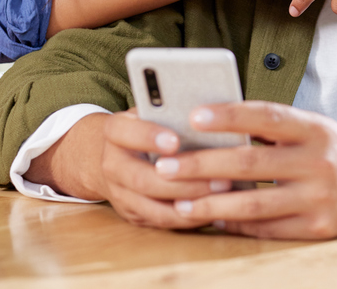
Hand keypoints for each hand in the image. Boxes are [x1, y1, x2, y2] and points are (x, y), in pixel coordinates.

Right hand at [91, 111, 228, 228]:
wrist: (113, 155)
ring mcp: (120, 195)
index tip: (175, 141)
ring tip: (224, 194)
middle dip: (183, 182)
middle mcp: (112, 165)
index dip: (148, 137)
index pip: (125, 133)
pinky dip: (190, 218)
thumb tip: (209, 117)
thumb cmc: (145, 127)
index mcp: (115, 132)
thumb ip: (170, 114)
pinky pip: (163, 222)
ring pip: (155, 208)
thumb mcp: (150, 113)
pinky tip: (216, 208)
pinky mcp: (133, 215)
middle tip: (221, 177)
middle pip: (142, 180)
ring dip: (192, 204)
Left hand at [152, 101, 336, 239]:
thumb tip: (212, 124)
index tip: (193, 115)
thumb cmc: (333, 149)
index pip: (266, 116)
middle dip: (202, 164)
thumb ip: (271, 126)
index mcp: (314, 128)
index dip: (229, 115)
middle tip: (165, 165)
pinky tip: (210, 216)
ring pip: (254, 203)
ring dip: (211, 202)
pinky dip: (234, 224)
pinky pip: (266, 229)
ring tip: (178, 200)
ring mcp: (318, 199)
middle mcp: (318, 162)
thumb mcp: (311, 126)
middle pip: (250, 163)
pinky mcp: (317, 229)